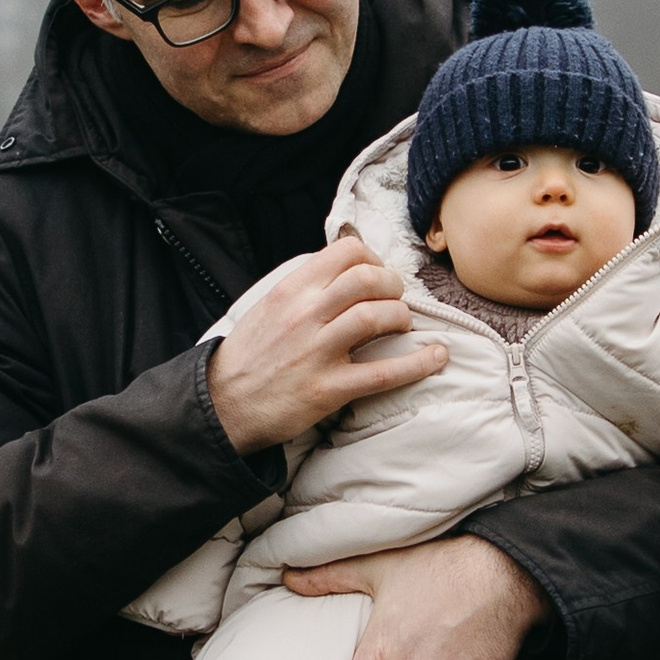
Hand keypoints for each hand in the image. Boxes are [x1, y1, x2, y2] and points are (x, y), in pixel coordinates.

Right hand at [205, 239, 447, 454]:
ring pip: (376, 316)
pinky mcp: (328, 390)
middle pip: (367, 279)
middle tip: (395, 300)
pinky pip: (383, 372)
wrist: (222, 406)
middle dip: (392, 285)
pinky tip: (437, 357)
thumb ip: (304, 288)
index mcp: (290, 290)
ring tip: (403, 326)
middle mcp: (304, 315)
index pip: (346, 253)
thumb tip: (344, 271)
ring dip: (401, 317)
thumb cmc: (249, 358)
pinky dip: (418, 363)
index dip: (373, 259)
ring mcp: (317, 352)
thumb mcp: (268, 307)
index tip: (378, 273)